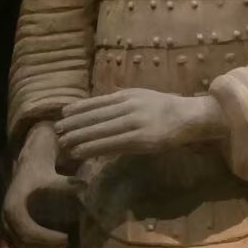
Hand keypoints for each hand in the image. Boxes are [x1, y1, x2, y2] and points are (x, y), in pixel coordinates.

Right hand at [1, 123, 77, 247]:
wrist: (28, 167)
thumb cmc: (42, 173)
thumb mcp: (53, 177)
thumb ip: (66, 183)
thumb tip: (84, 185)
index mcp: (14, 206)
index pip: (28, 232)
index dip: (46, 239)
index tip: (66, 237)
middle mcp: (5, 218)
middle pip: (23, 243)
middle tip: (66, 244)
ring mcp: (4, 225)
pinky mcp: (7, 230)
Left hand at [54, 90, 225, 162]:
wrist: (190, 116)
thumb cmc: (165, 109)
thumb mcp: (142, 98)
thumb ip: (122, 103)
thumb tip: (99, 110)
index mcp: (128, 95)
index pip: (97, 102)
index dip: (78, 109)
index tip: (62, 114)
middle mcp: (128, 106)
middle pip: (95, 116)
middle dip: (74, 124)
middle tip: (57, 132)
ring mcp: (134, 122)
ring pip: (100, 130)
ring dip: (79, 138)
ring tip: (63, 144)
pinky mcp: (141, 139)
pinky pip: (112, 144)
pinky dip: (93, 148)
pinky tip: (80, 151)